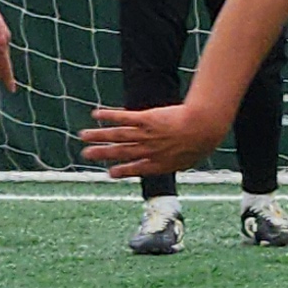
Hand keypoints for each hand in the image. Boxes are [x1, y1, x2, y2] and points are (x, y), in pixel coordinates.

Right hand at [83, 99, 225, 178]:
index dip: (123, 171)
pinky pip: (123, 118)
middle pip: (121, 152)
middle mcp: (149, 150)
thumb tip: (181, 163)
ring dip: (99, 135)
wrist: (202, 127)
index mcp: (161, 162)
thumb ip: (181, 161)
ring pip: (117, 135)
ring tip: (84, 135)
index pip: (138, 168)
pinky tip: (96, 114)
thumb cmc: (203, 140)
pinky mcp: (145, 119)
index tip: (110, 173)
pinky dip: (108, 116)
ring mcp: (146, 134)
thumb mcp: (192, 157)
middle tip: (86, 154)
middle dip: (103, 153)